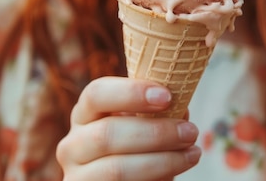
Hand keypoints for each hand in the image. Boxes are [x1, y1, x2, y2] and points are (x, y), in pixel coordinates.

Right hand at [56, 76, 200, 180]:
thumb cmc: (132, 148)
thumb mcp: (138, 126)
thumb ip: (155, 115)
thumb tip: (181, 111)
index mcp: (84, 115)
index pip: (97, 94)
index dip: (131, 93)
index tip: (167, 97)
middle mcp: (73, 144)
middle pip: (108, 134)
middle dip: (156, 132)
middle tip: (190, 131)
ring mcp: (78, 176)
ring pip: (117, 169)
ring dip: (162, 161)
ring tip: (192, 154)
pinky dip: (154, 180)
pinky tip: (173, 175)